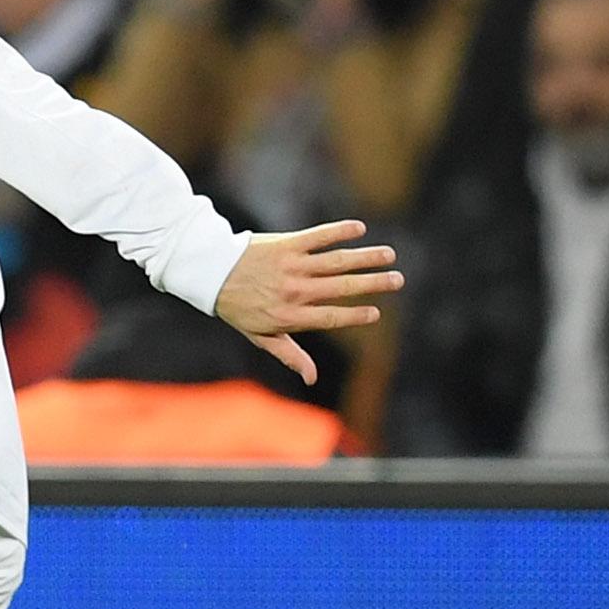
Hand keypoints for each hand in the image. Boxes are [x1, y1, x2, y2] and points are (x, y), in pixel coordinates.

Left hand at [211, 218, 401, 384]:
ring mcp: (290, 266)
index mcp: (289, 316)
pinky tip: (359, 229)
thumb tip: (312, 379)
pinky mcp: (285, 244)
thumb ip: (290, 355)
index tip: (377, 313)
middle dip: (372, 284)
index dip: (354, 315)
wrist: (210, 273)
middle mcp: (293, 291)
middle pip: (341, 287)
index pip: (330, 317)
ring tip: (388, 255)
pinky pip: (317, 237)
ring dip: (365, 257)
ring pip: (335, 261)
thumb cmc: (239, 308)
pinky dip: (338, 231)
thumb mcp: (261, 337)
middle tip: (398, 280)